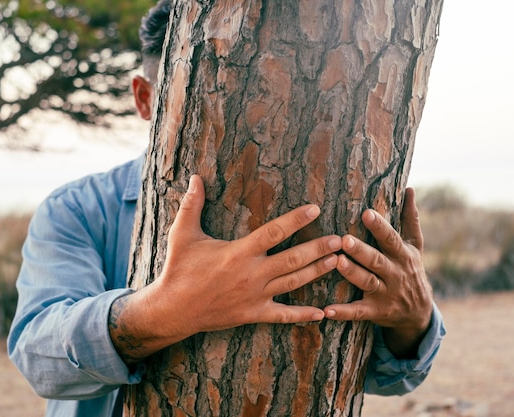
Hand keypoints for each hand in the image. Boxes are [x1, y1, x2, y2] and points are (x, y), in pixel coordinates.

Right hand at [110, 175, 340, 361]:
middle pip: (293, 259)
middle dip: (319, 248)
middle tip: (341, 239)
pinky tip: (322, 313)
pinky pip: (283, 316)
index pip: (274, 232)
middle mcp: (252, 274)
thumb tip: (194, 177)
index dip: (296, 219)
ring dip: (317, 272)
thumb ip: (191, 205)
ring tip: (338, 262)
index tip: (315, 208)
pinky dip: (303, 316)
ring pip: (294, 283)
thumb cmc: (178, 269)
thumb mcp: (181, 234)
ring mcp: (255, 296)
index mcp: (239, 252)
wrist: (173, 309)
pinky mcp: (254, 314)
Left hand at [323, 188, 432, 357]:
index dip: (379, 227)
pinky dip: (342, 312)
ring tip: (336, 262)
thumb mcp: (415, 245)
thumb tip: (410, 189)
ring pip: (366, 282)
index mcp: (402, 255)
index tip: (366, 213)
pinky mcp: (375, 311)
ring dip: (351, 273)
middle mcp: (394, 274)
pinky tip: (326, 310)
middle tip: (343, 239)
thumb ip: (410, 218)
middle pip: (376, 260)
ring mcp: (384, 294)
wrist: (419, 312)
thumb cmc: (410, 269)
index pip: (390, 239)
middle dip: (361, 250)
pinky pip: (357, 312)